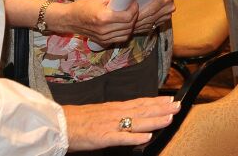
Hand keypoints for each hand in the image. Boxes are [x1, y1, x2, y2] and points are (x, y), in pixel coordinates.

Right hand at [50, 0, 137, 45]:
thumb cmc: (84, 6)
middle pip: (128, 26)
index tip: (134, 3)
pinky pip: (119, 39)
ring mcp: (103, 38)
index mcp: (104, 17)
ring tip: (129, 17)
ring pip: (126, 34)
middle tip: (133, 9)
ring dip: (130, 25)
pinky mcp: (103, 42)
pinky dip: (124, 32)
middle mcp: (104, 30)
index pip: (127, 17)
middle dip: (134, 16)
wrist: (70, 19)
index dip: (134, 9)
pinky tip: (122, 25)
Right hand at [62, 96, 179, 149]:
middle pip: (142, 110)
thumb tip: (128, 117)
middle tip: (178, 105)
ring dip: (154, 120)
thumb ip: (115, 115)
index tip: (169, 99)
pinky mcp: (102, 137)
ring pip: (136, 122)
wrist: (59, 124)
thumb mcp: (99, 114)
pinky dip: (135, 137)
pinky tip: (147, 137)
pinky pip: (121, 137)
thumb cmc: (77, 120)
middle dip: (161, 108)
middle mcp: (115, 113)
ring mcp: (110, 125)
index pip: (139, 103)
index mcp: (114, 108)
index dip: (156, 102)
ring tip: (169, 118)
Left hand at [134, 0, 175, 34]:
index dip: (140, 15)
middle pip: (151, 17)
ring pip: (152, 23)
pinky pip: (154, 25)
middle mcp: (169, 5)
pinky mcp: (167, 17)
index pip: (151, 9)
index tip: (130, 17)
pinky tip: (137, 27)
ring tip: (130, 26)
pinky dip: (145, 27)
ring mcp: (169, 12)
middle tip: (128, 24)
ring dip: (140, 26)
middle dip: (138, 22)